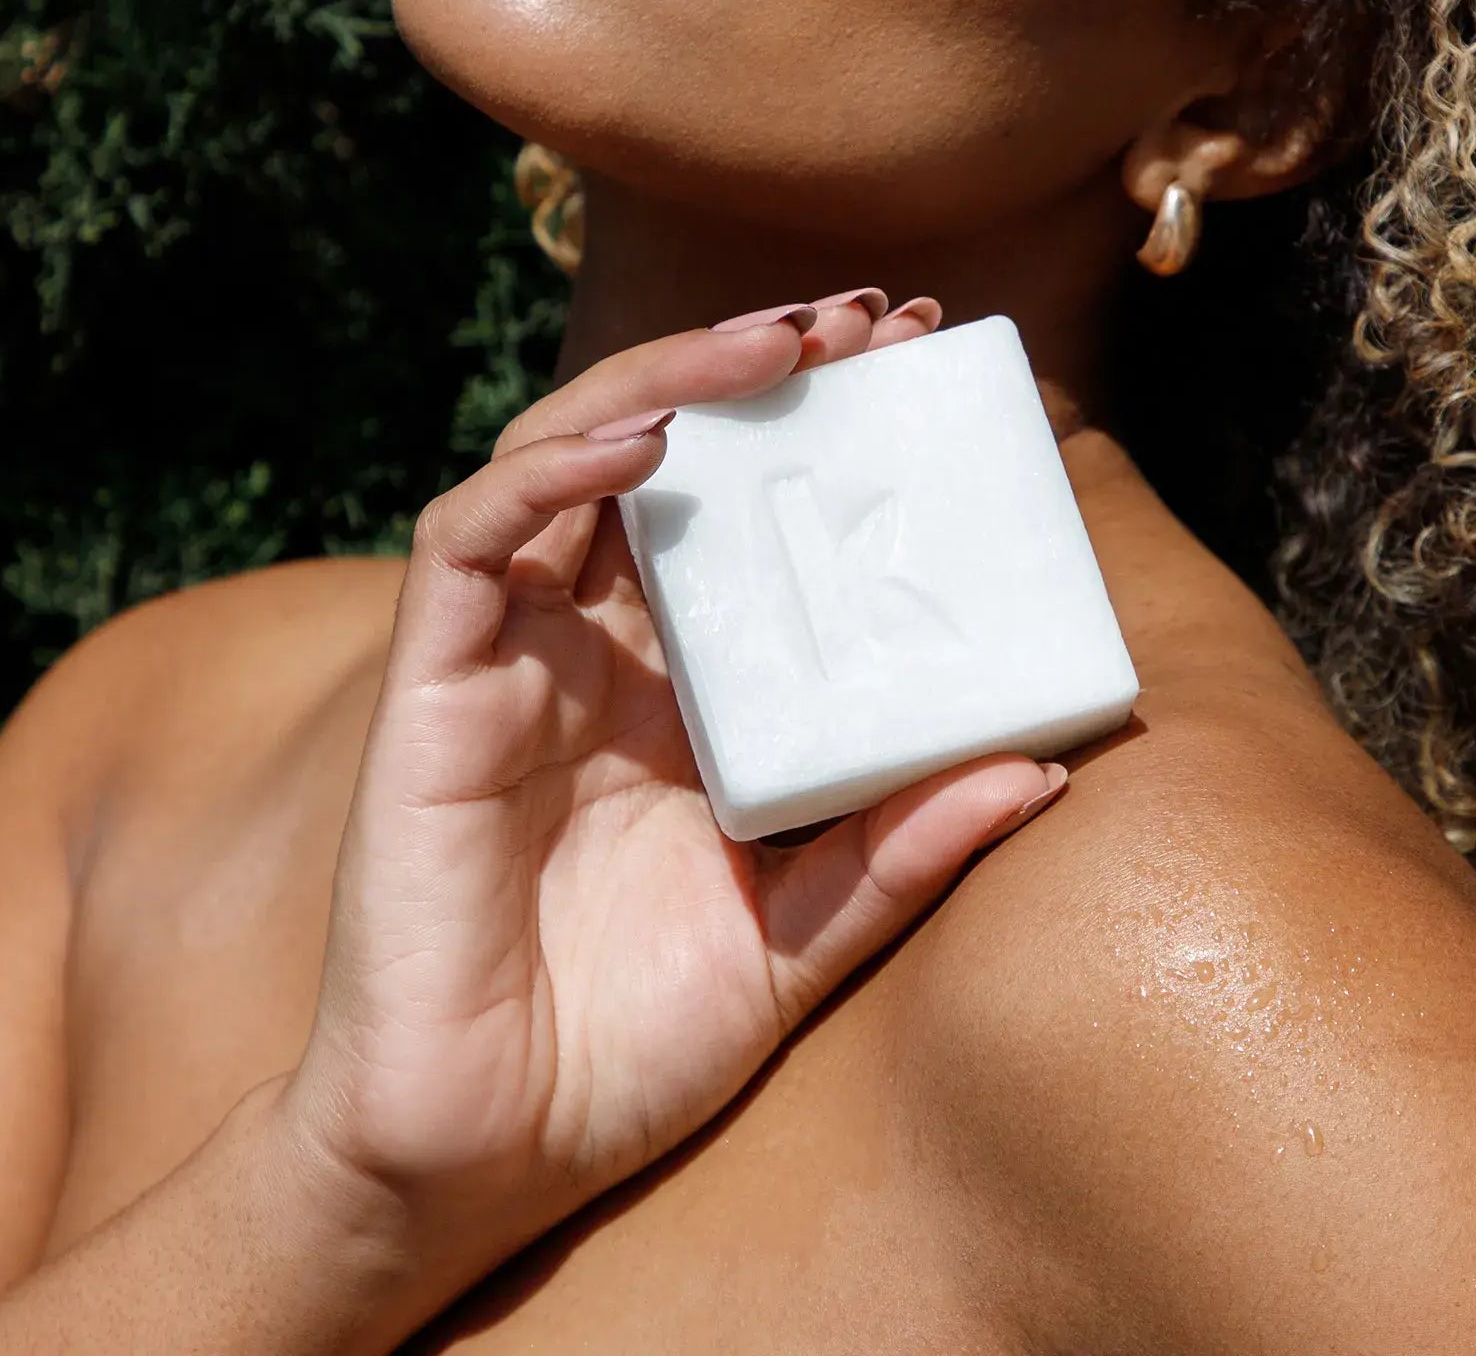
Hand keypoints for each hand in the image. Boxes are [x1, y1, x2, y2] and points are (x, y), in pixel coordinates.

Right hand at [278, 292, 1068, 1294]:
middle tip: (863, 319)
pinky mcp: (432, 687)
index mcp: (683, 686)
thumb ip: (902, 852)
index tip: (916, 366)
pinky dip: (551, 474)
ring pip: (568, 456)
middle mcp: (596, 646)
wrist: (481, 1157)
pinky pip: (473, 540)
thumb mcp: (803, 933)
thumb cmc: (632, 1044)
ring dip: (671, 382)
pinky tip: (649, 445)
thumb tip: (1044, 768)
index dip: (821, 425)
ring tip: (779, 345)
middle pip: (668, 451)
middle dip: (758, 367)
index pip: (749, 510)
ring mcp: (510, 656)